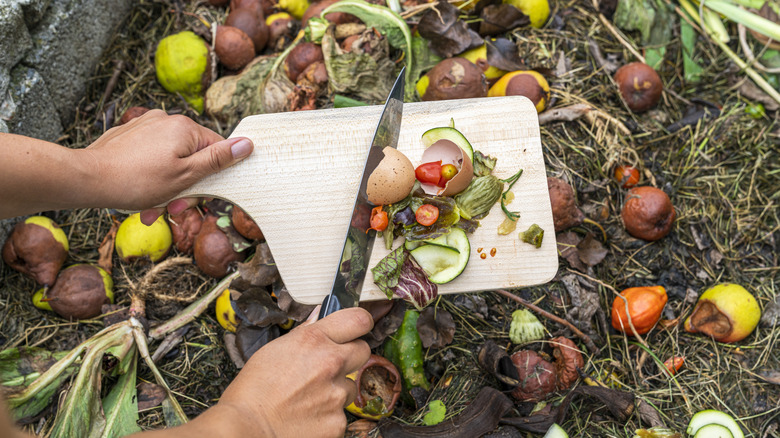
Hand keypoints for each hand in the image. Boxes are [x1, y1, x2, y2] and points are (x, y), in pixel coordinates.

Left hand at [81, 110, 252, 223]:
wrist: (87, 179)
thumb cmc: (137, 181)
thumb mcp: (186, 176)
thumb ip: (218, 160)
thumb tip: (247, 144)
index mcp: (185, 128)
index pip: (216, 150)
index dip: (212, 177)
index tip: (198, 196)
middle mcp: (167, 120)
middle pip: (192, 157)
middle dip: (185, 186)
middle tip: (170, 208)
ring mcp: (146, 125)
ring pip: (171, 160)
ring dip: (167, 186)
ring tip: (151, 206)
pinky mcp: (130, 135)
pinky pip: (151, 156)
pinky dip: (151, 176)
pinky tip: (140, 193)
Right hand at [214, 308, 372, 437]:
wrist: (248, 427)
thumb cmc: (254, 390)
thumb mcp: (275, 349)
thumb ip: (306, 333)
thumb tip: (320, 317)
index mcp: (314, 340)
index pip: (359, 319)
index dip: (359, 323)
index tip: (357, 328)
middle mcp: (330, 363)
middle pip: (363, 350)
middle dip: (350, 356)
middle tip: (330, 365)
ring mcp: (337, 394)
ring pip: (350, 386)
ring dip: (336, 389)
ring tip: (309, 396)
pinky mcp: (338, 421)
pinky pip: (341, 413)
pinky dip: (328, 414)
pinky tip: (308, 414)